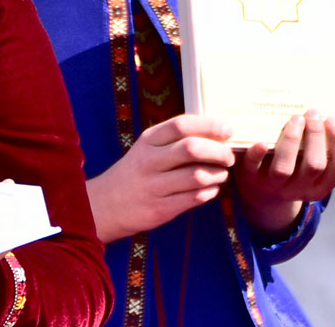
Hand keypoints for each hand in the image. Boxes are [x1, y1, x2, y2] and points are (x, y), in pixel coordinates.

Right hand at [87, 114, 234, 243]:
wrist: (106, 204)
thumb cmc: (136, 172)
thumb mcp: (147, 149)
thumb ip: (175, 140)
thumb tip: (215, 132)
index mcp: (148, 140)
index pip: (181, 125)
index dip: (209, 125)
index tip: (228, 129)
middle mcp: (149, 160)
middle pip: (192, 148)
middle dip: (219, 152)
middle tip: (228, 157)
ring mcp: (154, 186)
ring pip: (198, 176)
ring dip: (218, 174)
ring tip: (220, 174)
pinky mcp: (161, 208)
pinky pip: (195, 198)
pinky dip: (210, 192)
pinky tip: (210, 189)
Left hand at [234, 110, 334, 235]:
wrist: (258, 190)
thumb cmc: (294, 169)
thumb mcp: (318, 169)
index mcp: (321, 186)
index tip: (333, 119)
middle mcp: (300, 189)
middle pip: (314, 165)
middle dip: (316, 136)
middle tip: (313, 112)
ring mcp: (274, 185)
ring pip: (285, 166)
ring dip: (291, 140)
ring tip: (295, 117)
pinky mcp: (250, 177)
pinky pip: (254, 167)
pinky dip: (258, 154)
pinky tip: (261, 141)